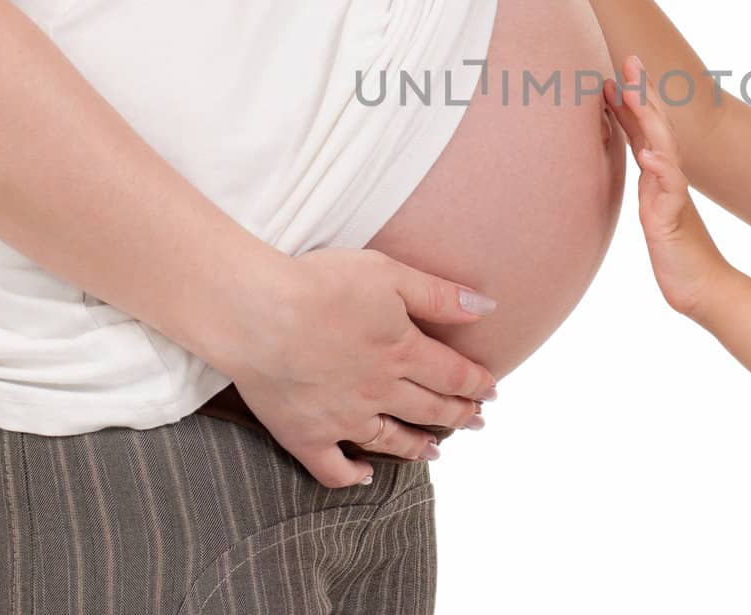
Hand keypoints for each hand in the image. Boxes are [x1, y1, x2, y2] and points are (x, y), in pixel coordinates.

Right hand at [220, 247, 499, 487]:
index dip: (477, 384)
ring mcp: (343, 418)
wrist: (258, 312)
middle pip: (430, 409)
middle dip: (459, 415)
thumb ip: (439, 294)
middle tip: (477, 421)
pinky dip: (352, 476)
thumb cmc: (321, 284)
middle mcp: (379, 391)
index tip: (492, 391)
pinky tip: (366, 475)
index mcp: (402, 351)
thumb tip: (488, 307)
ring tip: (436, 451)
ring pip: (391, 440)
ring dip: (418, 447)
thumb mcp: (389, 273)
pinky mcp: (305, 435)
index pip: (453, 374)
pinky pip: (333, 468)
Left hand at [603, 54, 735, 317]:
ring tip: (635, 93)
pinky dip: (661, 171)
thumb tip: (644, 159)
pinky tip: (650, 156)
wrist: (702, 290)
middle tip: (630, 61)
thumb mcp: (656, 212)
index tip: (615, 75)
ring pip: (663, 151)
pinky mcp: (673, 221)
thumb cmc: (678, 254)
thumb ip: (651, 185)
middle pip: (656, 130)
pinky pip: (669, 193)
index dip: (630, 103)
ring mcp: (672, 198)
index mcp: (659, 178)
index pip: (644, 133)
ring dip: (650, 120)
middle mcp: (667, 181)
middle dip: (642, 94)